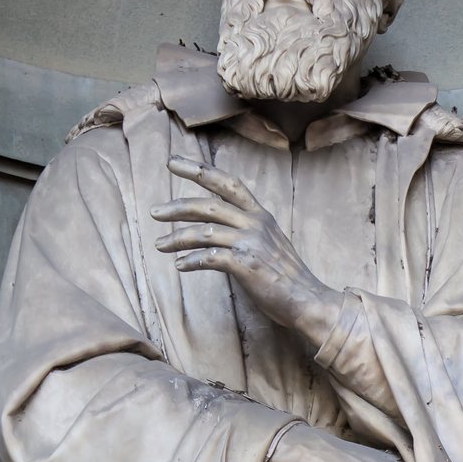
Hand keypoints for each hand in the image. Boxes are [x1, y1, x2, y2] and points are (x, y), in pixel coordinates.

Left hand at [152, 158, 343, 349]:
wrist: (307, 300)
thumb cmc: (286, 276)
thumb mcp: (269, 242)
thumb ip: (247, 230)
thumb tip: (218, 229)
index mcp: (260, 214)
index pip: (227, 182)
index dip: (198, 169)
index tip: (173, 161)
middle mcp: (255, 222)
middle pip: (207, 205)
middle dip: (177, 207)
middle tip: (155, 212)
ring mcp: (250, 242)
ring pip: (203, 232)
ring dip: (177, 238)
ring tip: (159, 245)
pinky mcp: (245, 264)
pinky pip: (210, 258)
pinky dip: (191, 261)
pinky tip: (180, 265)